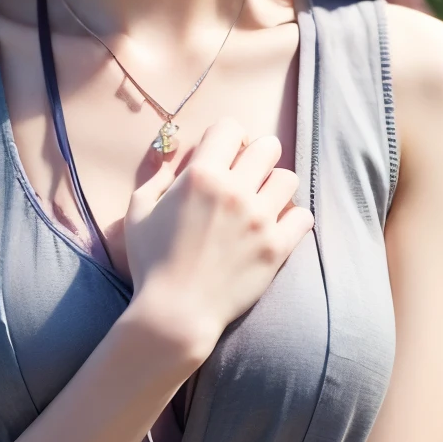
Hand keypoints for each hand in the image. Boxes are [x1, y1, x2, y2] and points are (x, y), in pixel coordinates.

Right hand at [124, 117, 313, 360]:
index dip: (227, 138)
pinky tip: (277, 227)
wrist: (175, 314)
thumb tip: (173, 155)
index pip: (230, 127)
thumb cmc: (151, 263)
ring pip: (289, 178)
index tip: (223, 155)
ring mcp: (259, 219)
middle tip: (247, 177)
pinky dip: (293, 219)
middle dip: (257, 156)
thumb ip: (156, 176)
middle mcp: (234, 191)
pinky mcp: (276, 247)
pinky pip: (303, 216)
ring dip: (276, 187)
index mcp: (200, 176)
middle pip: (269, 146)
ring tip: (262, 203)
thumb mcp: (138, 211)